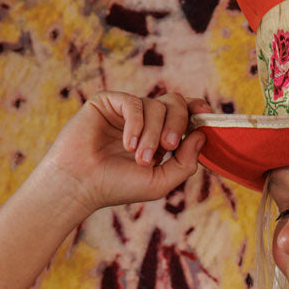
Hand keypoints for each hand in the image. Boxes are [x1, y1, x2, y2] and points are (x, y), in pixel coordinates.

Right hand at [38, 90, 210, 217]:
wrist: (82, 184)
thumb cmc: (118, 186)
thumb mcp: (160, 181)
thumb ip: (185, 163)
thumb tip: (202, 135)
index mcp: (159, 137)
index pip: (183, 114)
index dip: (196, 109)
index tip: (206, 113)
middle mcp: (145, 120)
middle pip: (175, 103)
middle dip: (178, 123)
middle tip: (168, 147)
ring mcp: (126, 110)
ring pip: (155, 105)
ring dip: (152, 134)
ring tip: (139, 158)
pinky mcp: (108, 102)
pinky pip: (133, 103)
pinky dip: (136, 124)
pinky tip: (128, 145)